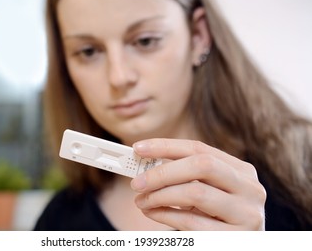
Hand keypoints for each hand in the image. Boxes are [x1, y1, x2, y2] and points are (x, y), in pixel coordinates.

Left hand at [130, 138, 265, 229]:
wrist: (237, 248)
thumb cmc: (217, 219)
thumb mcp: (206, 193)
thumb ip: (184, 177)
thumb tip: (145, 165)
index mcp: (241, 170)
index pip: (200, 148)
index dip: (166, 146)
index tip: (139, 148)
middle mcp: (250, 188)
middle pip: (201, 165)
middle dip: (163, 172)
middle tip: (137, 182)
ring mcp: (247, 213)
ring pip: (196, 192)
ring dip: (160, 196)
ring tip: (141, 201)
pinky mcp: (237, 238)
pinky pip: (193, 222)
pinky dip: (166, 215)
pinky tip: (152, 213)